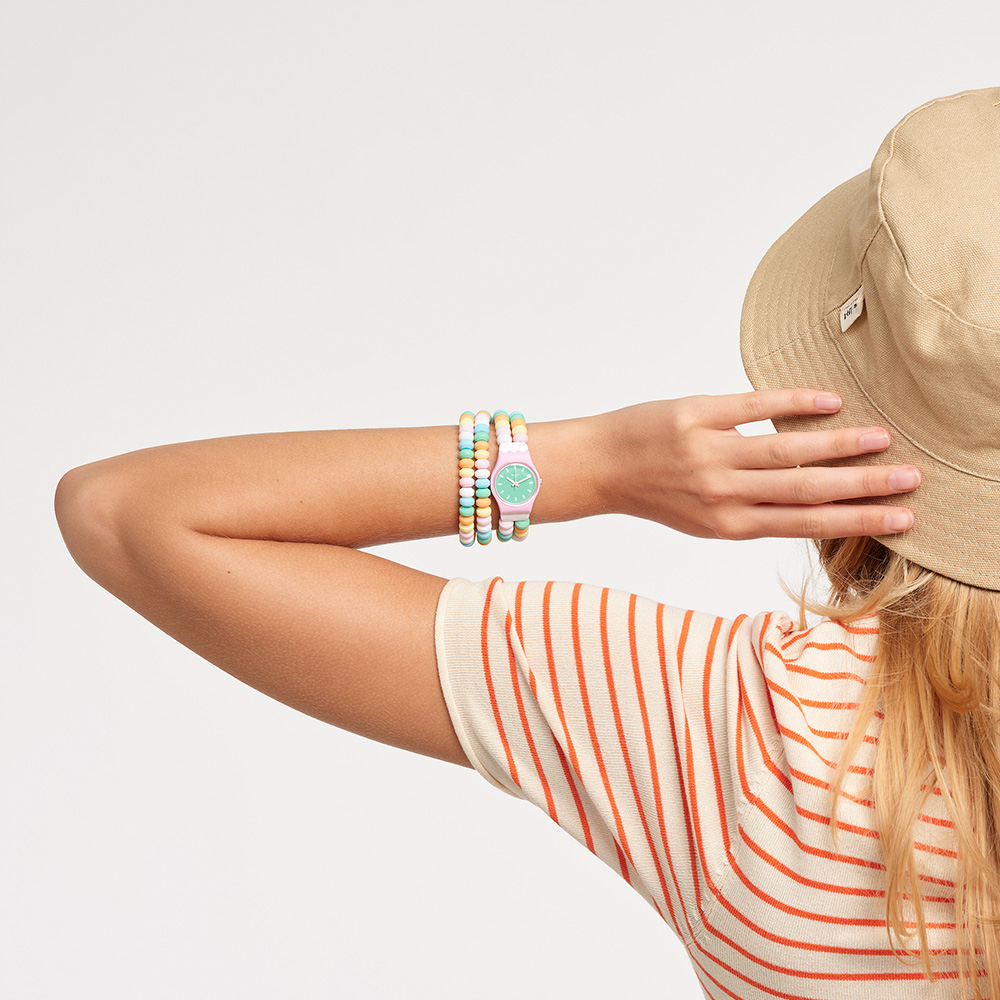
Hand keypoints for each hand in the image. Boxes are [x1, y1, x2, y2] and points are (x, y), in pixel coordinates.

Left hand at [604, 389, 920, 540]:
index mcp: (729, 524)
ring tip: (881, 438)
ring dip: (838, 444)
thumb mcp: (705, 518)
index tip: (901, 519)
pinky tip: (828, 401)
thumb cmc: (657, 494)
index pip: (806, 524)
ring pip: (786, 449)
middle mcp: (723, 494)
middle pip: (806, 490)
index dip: (857, 522)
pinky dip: (793, 402)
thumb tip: (812, 498)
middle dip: (863, 487)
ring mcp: (710, 454)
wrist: (602, 467)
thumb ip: (753, 510)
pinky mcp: (695, 415)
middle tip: (910, 478)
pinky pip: (752, 406)